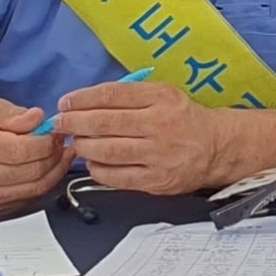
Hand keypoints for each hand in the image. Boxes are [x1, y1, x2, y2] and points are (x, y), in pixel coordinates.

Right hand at [0, 101, 74, 215]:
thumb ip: (12, 113)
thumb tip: (37, 119)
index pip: (23, 150)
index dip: (47, 142)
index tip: (56, 132)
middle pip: (32, 172)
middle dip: (55, 156)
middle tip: (62, 143)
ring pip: (34, 189)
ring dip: (54, 172)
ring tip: (60, 156)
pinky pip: (27, 200)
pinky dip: (43, 186)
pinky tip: (47, 171)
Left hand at [57, 81, 228, 195]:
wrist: (216, 147)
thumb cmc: (183, 119)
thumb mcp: (163, 94)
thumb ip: (129, 95)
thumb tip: (86, 102)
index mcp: (160, 99)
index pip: (112, 95)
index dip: (82, 99)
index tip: (66, 103)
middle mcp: (159, 125)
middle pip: (105, 123)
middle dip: (75, 122)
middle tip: (60, 123)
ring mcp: (158, 155)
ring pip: (108, 151)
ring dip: (84, 146)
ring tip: (77, 142)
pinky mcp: (156, 180)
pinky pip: (117, 177)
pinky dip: (98, 169)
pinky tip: (92, 162)